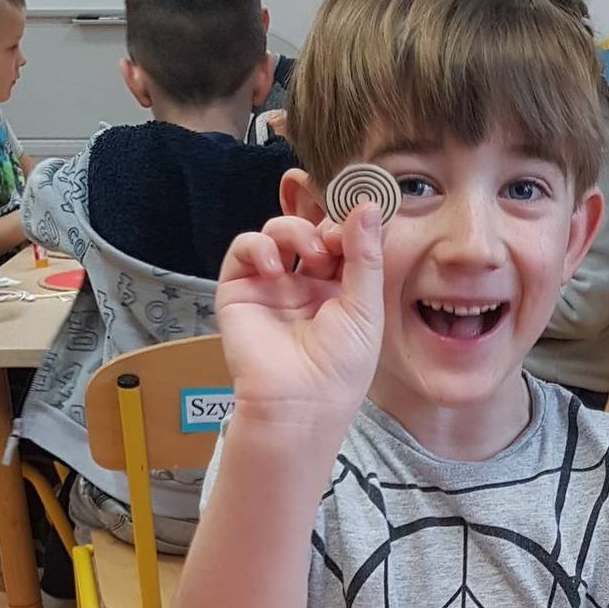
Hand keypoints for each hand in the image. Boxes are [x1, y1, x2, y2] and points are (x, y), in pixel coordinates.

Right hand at [216, 205, 384, 420]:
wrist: (300, 403)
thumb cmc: (340, 367)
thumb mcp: (366, 307)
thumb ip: (365, 255)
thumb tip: (369, 204)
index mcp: (339, 291)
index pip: (341, 241)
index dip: (348, 225)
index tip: (358, 222)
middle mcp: (304, 286)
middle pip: (309, 230)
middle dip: (322, 226)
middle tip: (332, 241)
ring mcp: (271, 286)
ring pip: (276, 232)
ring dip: (294, 232)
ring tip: (310, 257)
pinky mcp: (239, 290)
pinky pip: (243, 248)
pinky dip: (259, 247)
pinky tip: (277, 269)